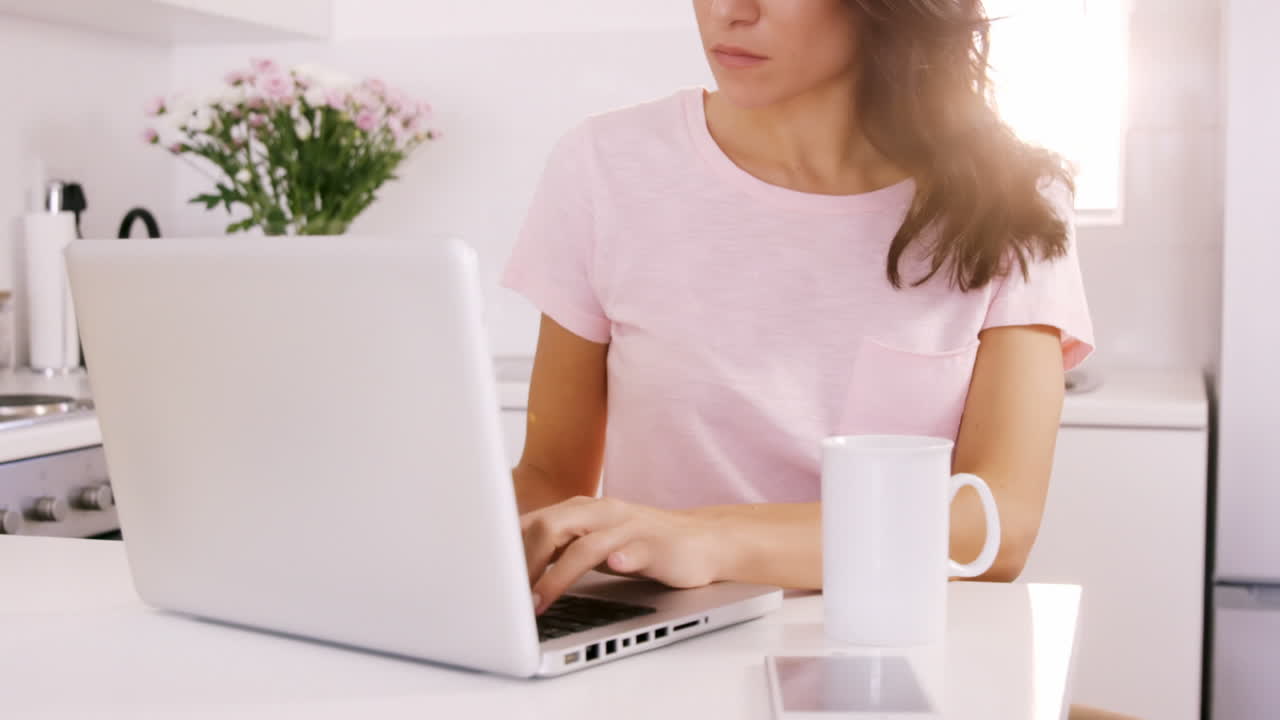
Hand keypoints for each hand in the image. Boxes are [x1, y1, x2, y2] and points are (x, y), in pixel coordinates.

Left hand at [520, 496, 724, 613]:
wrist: (703, 541)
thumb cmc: (642, 544)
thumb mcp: (594, 542)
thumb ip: (559, 547)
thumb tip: (510, 565)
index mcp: (583, 510)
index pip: (534, 522)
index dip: (507, 550)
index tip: (488, 578)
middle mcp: (604, 513)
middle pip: (552, 528)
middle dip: (525, 563)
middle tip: (507, 598)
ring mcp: (631, 528)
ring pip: (586, 545)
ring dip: (558, 576)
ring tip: (539, 601)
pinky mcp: (658, 546)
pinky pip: (636, 550)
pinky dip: (623, 557)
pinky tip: (615, 567)